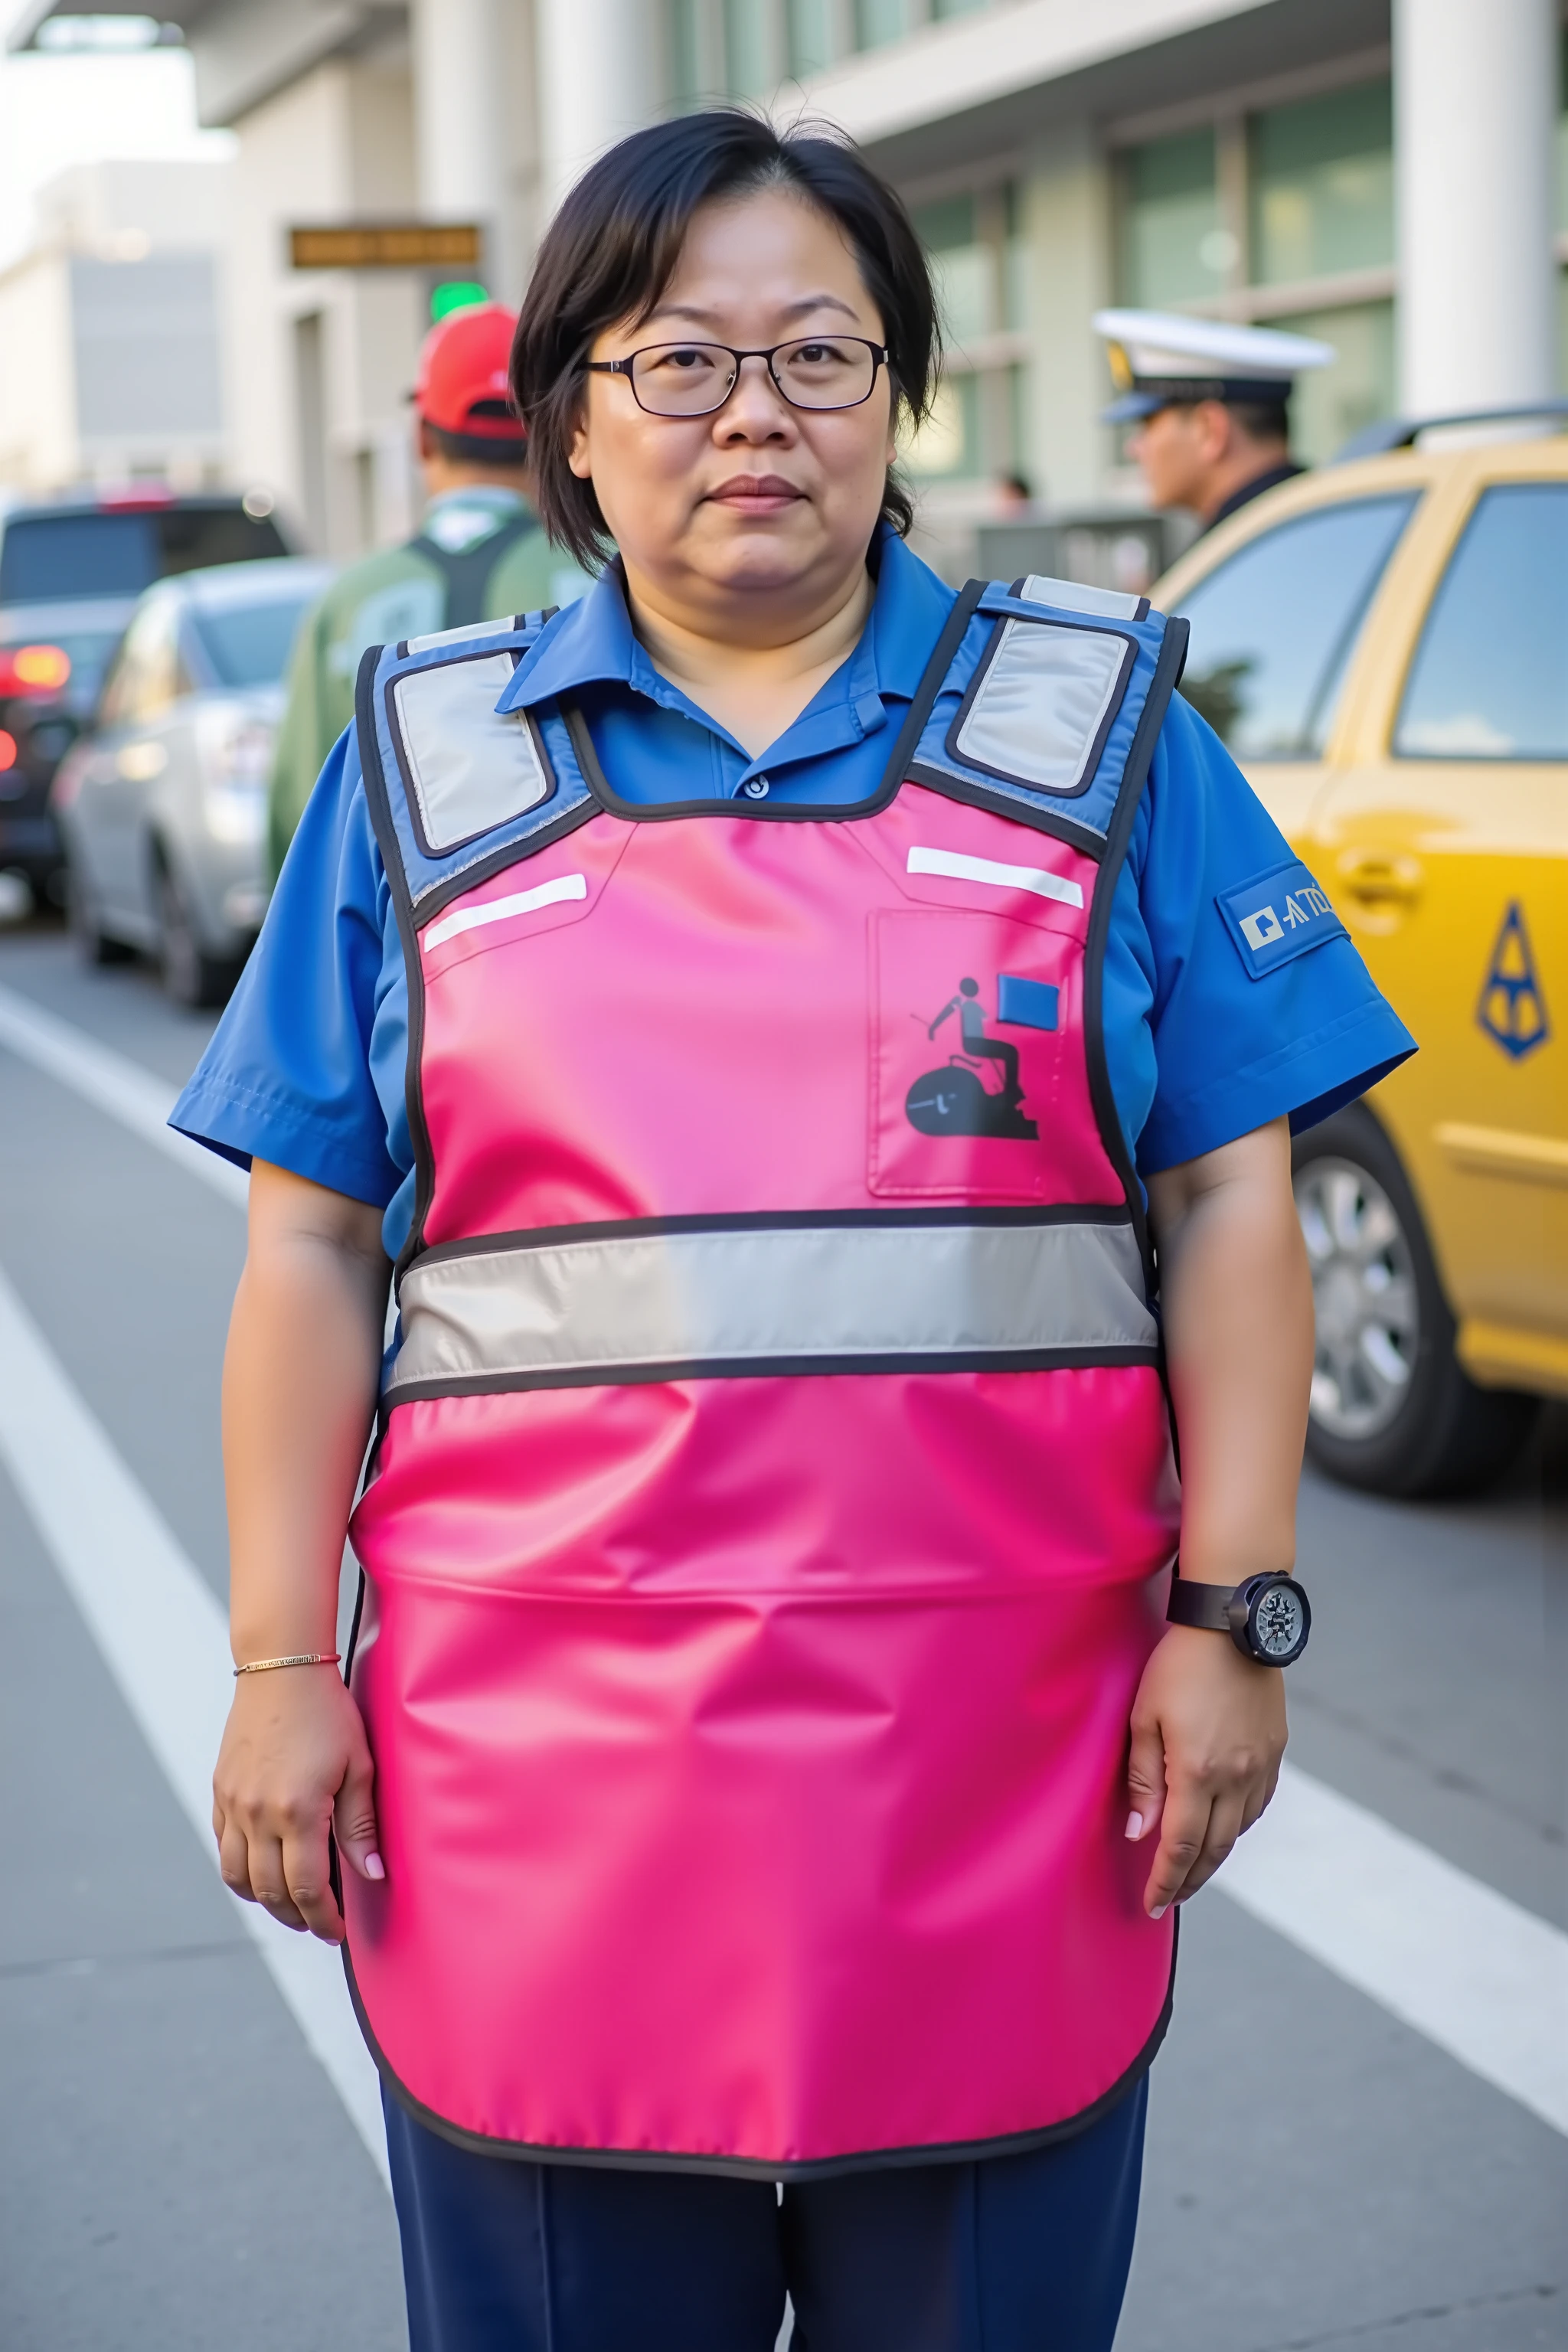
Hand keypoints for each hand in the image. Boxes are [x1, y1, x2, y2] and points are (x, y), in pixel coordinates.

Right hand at [212, 1667, 381, 1941]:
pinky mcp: (220, 1792)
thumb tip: (372, 1873)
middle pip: (271, 1892)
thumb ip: (361, 1825)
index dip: (323, 1918)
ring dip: (265, 1901)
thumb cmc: (328, 1713)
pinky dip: (240, 1871)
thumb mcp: (358, 1766)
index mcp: (298, 1810)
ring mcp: (234, 1804)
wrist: (281, 1670)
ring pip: (238, 1878)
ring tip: (291, 1905)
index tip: (337, 1931)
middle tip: (318, 1924)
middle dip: (297, 1917)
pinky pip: (224, 1849)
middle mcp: (258, 1814)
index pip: (307, 1889)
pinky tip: (262, 1872)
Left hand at [1125, 1623, 1285, 1917]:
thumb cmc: (1179, 1666)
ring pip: (1238, 1830)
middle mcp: (1235, 1777)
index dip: (1165, 1880)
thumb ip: (1141, 1777)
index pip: (1180, 1846)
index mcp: (1197, 1772)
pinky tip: (1224, 1827)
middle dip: (1189, 1880)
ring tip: (1193, 1870)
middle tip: (1170, 1899)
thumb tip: (1140, 1831)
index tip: (1151, 1905)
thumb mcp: (1144, 1716)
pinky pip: (1257, 1804)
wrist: (1234, 1625)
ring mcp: (1260, 1765)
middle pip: (1213, 1849)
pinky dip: (1238, 1826)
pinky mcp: (1274, 1750)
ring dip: (1214, 1857)